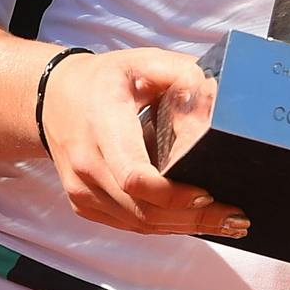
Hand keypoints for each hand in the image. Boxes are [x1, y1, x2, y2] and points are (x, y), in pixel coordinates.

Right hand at [39, 48, 245, 238]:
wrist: (52, 98)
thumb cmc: (103, 80)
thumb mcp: (141, 62)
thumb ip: (181, 74)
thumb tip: (219, 99)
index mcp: (102, 126)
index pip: (133, 175)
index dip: (172, 194)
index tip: (209, 193)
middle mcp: (87, 164)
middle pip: (142, 209)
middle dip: (193, 217)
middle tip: (236, 218)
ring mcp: (82, 190)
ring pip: (138, 223)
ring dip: (184, 227)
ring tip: (227, 223)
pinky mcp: (84, 204)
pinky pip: (129, 224)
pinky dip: (164, 225)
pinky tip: (194, 220)